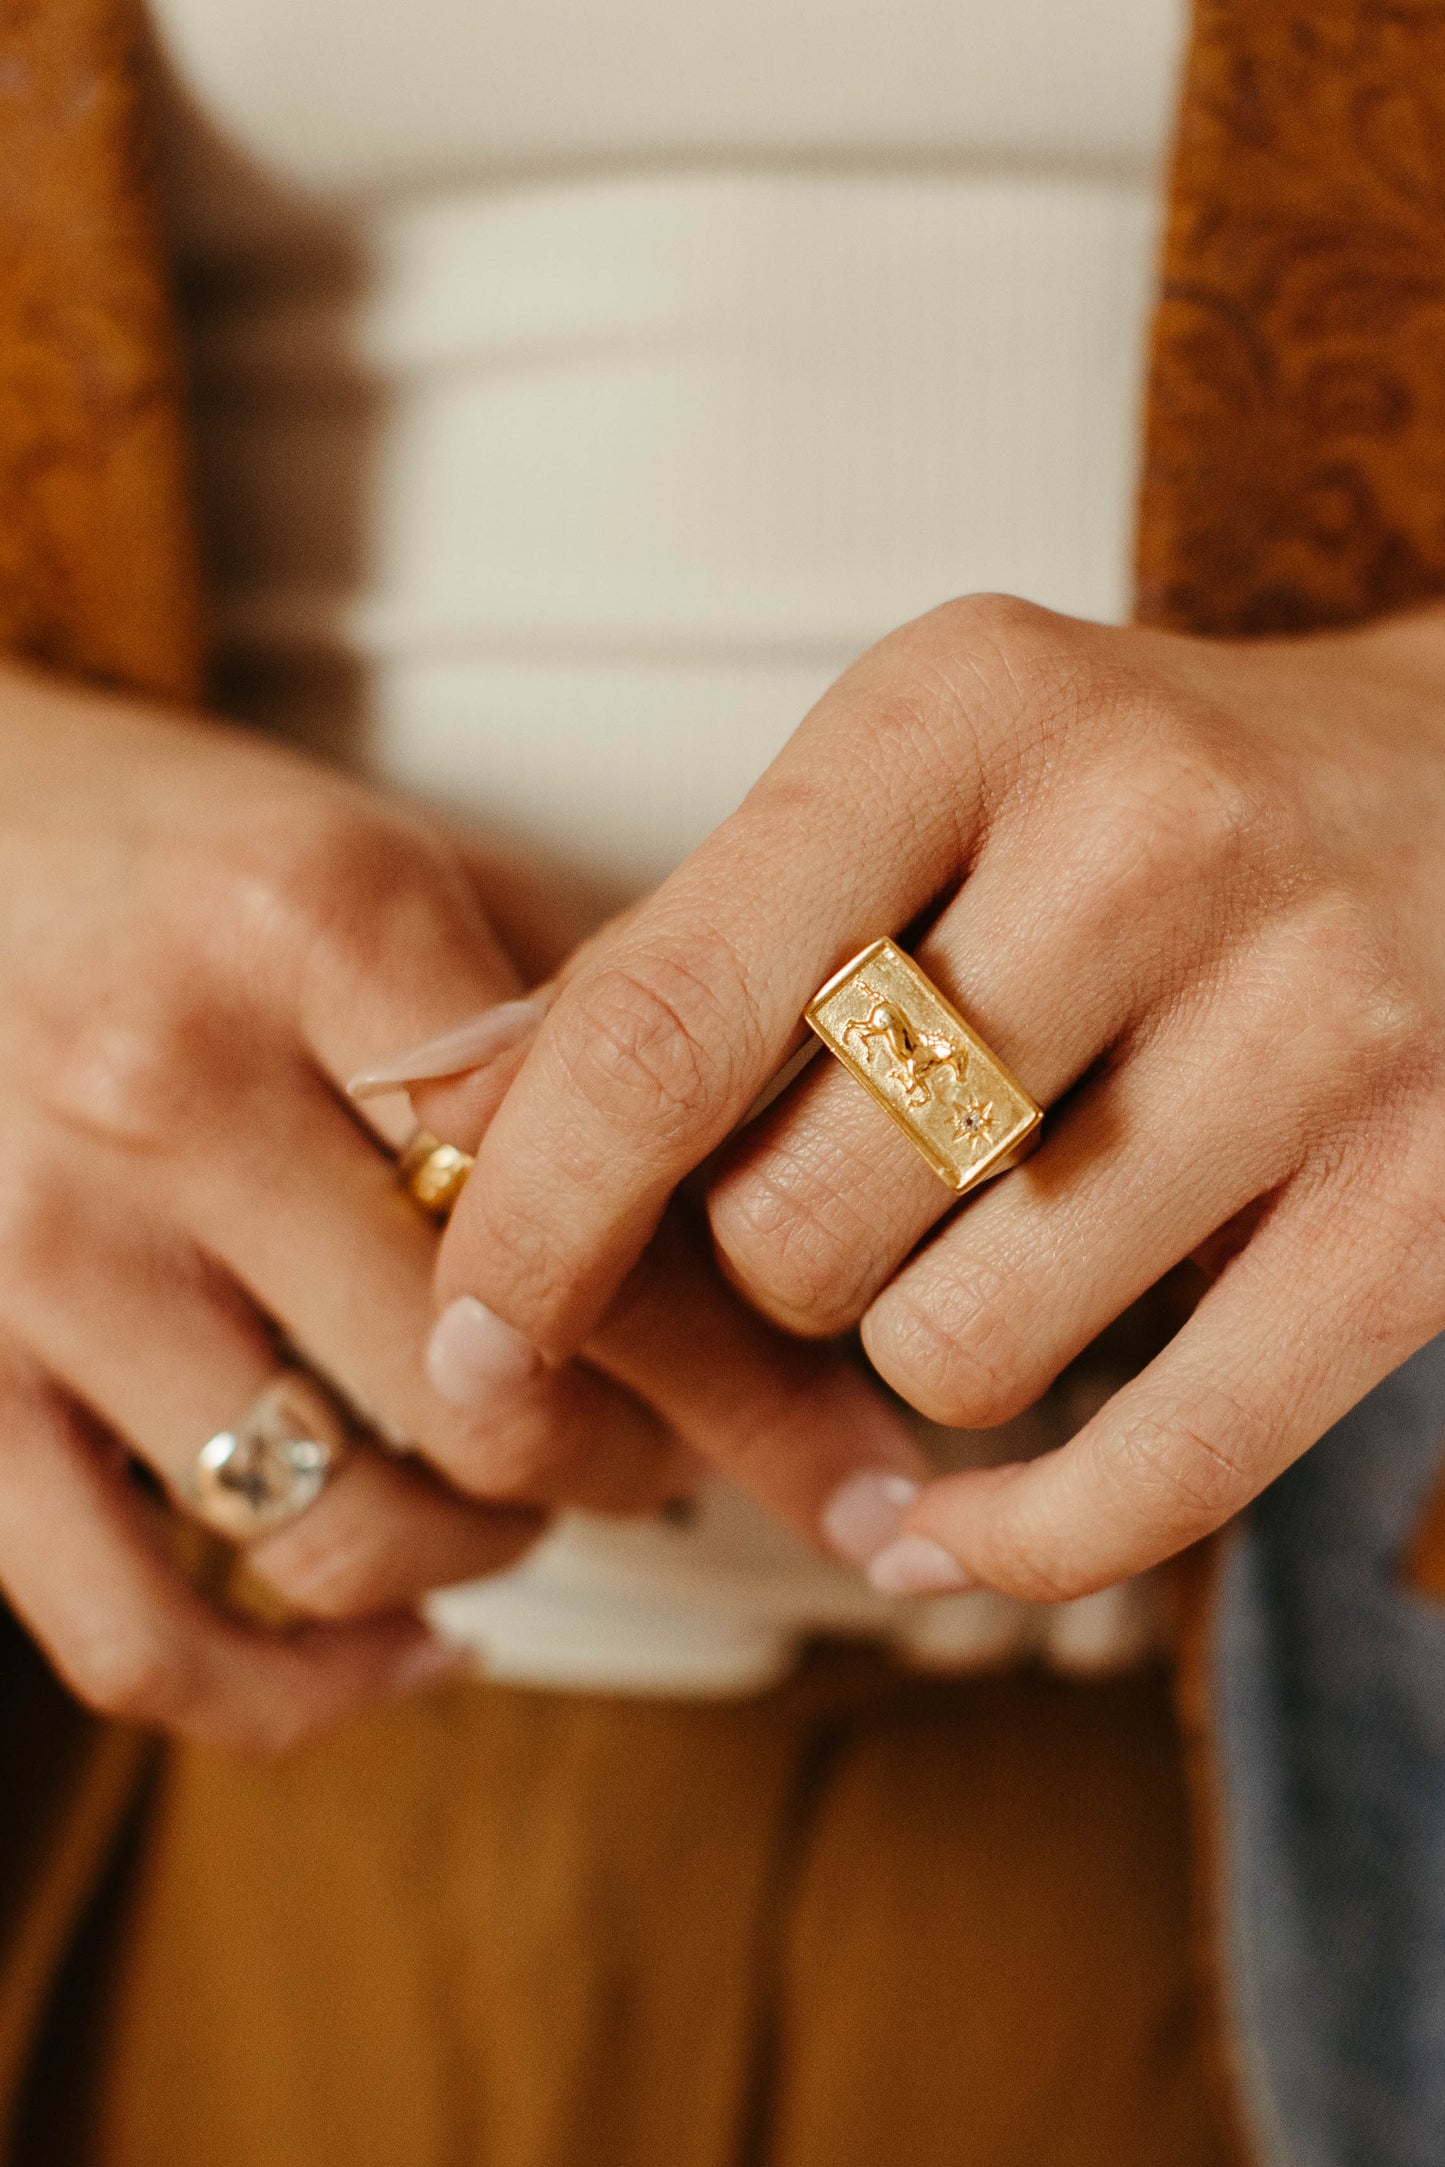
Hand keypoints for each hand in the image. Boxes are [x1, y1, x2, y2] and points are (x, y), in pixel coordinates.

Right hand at [0, 666, 919, 1751]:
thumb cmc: (178, 855)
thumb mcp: (391, 862)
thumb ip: (568, 1023)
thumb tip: (775, 1196)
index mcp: (315, 927)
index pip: (603, 1214)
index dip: (764, 1375)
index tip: (860, 1462)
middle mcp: (165, 1090)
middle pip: (492, 1397)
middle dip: (635, 1465)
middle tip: (683, 1450)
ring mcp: (39, 1252)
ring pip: (337, 1530)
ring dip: (490, 1558)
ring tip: (531, 1505)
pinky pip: (131, 1631)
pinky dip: (297, 1690)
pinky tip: (405, 1639)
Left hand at [435, 595, 1444, 1598]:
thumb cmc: (1151, 803)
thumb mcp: (916, 788)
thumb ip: (688, 949)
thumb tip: (441, 1116)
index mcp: (964, 709)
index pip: (657, 1023)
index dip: (529, 1216)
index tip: (475, 1327)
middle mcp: (1147, 840)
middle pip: (791, 1223)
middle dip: (770, 1267)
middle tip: (849, 1201)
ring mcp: (1314, 1023)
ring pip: (948, 1353)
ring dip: (917, 1351)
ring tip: (997, 1240)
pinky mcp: (1426, 1206)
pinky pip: (1151, 1469)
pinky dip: (1017, 1535)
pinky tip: (954, 1526)